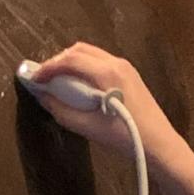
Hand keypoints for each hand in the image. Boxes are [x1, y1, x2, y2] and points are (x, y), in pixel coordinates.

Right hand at [21, 42, 178, 169]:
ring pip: (90, 53)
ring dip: (71, 62)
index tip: (34, 79)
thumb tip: (42, 96)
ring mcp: (125, 66)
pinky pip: (100, 61)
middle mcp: (116, 63)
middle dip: (58, 61)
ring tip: (58, 81)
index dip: (48, 68)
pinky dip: (84, 67)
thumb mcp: (87, 127)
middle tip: (44, 78)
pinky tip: (79, 84)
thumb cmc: (124, 137)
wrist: (159, 144)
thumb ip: (61, 109)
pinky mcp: (129, 73)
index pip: (70, 60)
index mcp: (107, 73)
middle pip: (79, 50)